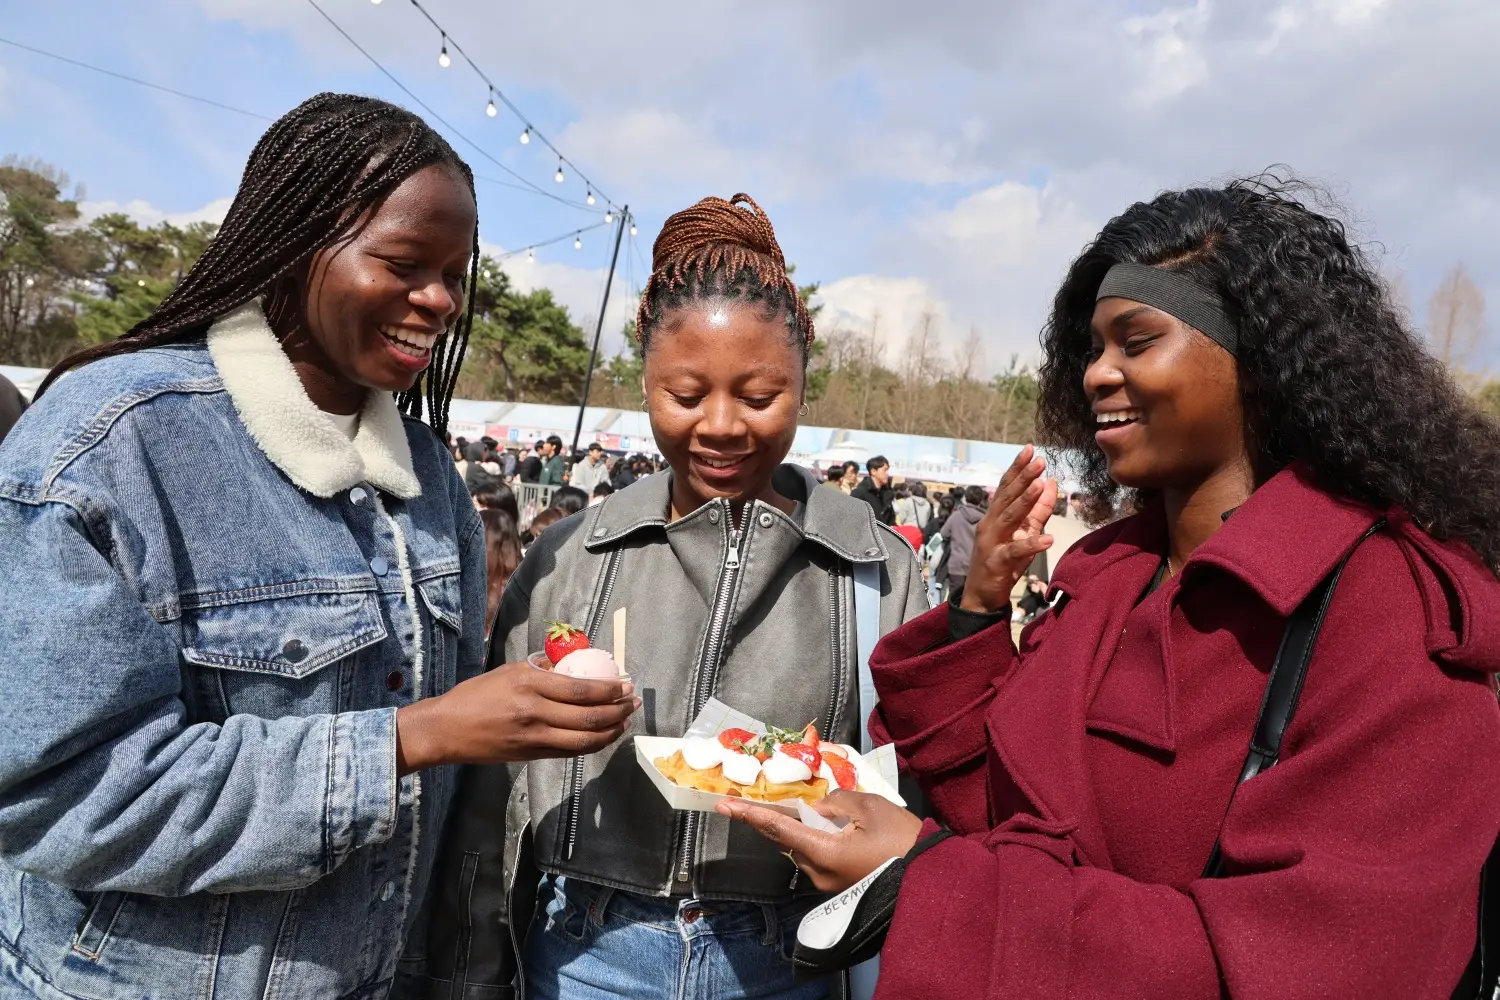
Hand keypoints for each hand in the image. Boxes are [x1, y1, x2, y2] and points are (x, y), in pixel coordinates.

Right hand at [395, 662, 638, 772]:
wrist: (446, 730)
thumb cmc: (475, 695)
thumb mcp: (508, 671)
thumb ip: (543, 671)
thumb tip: (574, 668)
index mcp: (529, 684)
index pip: (582, 689)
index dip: (610, 690)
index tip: (625, 685)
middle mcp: (535, 712)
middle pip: (589, 716)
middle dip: (618, 709)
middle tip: (633, 702)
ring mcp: (534, 738)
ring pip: (584, 739)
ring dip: (610, 731)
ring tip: (624, 721)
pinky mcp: (531, 755)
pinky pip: (569, 752)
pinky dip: (591, 744)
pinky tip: (602, 736)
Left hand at [717, 791, 922, 892]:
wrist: (929, 879)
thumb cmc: (902, 841)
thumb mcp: (869, 807)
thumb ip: (836, 801)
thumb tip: (819, 807)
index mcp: (823, 852)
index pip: (777, 828)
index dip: (749, 815)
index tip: (724, 806)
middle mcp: (817, 872)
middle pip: (789, 839)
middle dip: (783, 818)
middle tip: (780, 799)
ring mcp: (827, 884)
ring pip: (804, 848)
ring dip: (805, 829)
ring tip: (831, 815)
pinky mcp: (838, 887)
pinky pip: (818, 857)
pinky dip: (818, 840)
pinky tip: (836, 829)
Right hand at [960, 444, 1057, 614]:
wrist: (982, 595)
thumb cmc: (1003, 561)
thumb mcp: (1024, 532)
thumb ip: (1038, 510)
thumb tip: (1052, 482)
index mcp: (995, 515)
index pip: (1006, 486)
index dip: (1018, 468)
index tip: (1031, 449)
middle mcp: (990, 524)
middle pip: (1006, 497)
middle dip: (1023, 478)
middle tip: (1039, 460)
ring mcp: (991, 543)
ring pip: (1008, 518)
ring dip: (1025, 501)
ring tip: (1040, 484)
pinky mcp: (997, 563)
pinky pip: (1015, 551)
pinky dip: (1032, 544)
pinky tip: (1048, 538)